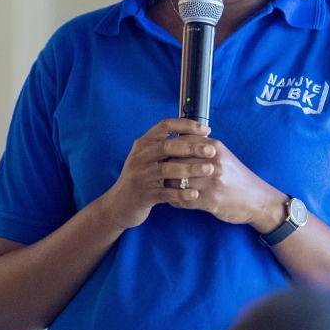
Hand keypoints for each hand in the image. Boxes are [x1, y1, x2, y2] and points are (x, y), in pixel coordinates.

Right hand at [97, 118, 216, 229]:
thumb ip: (165, 147)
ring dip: (190, 169)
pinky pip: (165, 193)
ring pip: (167, 169)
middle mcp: (140, 157)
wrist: (118, 204)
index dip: (186, 125)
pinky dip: (181, 193)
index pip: (165, 126)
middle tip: (211, 150)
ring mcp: (140, 176)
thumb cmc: (141, 178)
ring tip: (209, 170)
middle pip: (167, 146)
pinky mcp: (143, 195)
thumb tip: (195, 135)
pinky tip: (195, 193)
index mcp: (143, 144)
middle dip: (192, 148)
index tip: (205, 130)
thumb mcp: (147, 158)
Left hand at [167, 135, 287, 231]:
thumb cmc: (238, 178)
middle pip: (176, 160)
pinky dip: (175, 200)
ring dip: (167, 185)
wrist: (258, 201)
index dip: (169, 148)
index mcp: (215, 148)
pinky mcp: (210, 201)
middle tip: (156, 172)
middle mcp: (213, 162)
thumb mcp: (224, 156)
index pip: (183, 141)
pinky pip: (183, 200)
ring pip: (176, 181)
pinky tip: (173, 200)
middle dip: (164, 167)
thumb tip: (177, 140)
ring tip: (163, 187)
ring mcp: (211, 183)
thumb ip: (203, 148)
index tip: (161, 154)